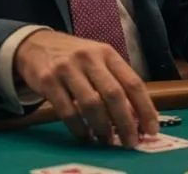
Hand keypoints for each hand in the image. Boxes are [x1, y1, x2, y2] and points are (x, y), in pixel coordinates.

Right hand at [14, 30, 158, 147]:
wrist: (36, 44)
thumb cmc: (74, 57)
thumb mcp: (98, 59)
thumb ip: (116, 81)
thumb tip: (138, 116)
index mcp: (107, 53)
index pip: (133, 82)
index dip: (145, 109)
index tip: (151, 129)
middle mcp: (89, 58)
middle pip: (114, 95)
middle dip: (125, 123)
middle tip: (130, 142)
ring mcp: (67, 68)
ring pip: (91, 104)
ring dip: (102, 128)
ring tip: (107, 142)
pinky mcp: (48, 80)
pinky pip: (67, 111)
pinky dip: (79, 129)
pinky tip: (85, 136)